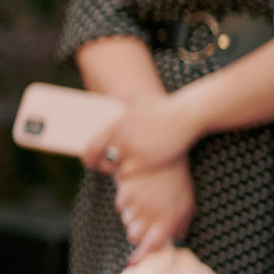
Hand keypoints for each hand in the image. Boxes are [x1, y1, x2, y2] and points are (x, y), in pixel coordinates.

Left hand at [80, 90, 197, 178]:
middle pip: (103, 160)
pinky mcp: (146, 162)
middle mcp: (122, 139)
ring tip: (121, 168)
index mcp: (116, 125)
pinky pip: (128, 174)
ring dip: (116, 170)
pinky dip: (127, 174)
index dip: (88, 158)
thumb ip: (119, 99)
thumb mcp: (137, 99)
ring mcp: (134, 151)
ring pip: (115, 169)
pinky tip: (132, 171)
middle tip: (105, 167)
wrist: (185, 115)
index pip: (92, 146)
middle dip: (102, 166)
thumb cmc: (161, 106)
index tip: (89, 162)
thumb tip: (107, 99)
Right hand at [114, 159, 193, 257]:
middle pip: (134, 235)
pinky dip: (126, 199)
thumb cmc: (178, 183)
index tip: (132, 265)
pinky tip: (137, 188)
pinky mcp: (126, 193)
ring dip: (132, 213)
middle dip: (137, 231)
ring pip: (126, 219)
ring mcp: (138, 205)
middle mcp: (152, 216)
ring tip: (145, 197)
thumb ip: (180, 226)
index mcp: (170, 221)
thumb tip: (174, 242)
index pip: (152, 247)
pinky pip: (120, 204)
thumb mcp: (187, 205)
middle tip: (144, 219)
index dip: (142, 257)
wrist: (167, 155)